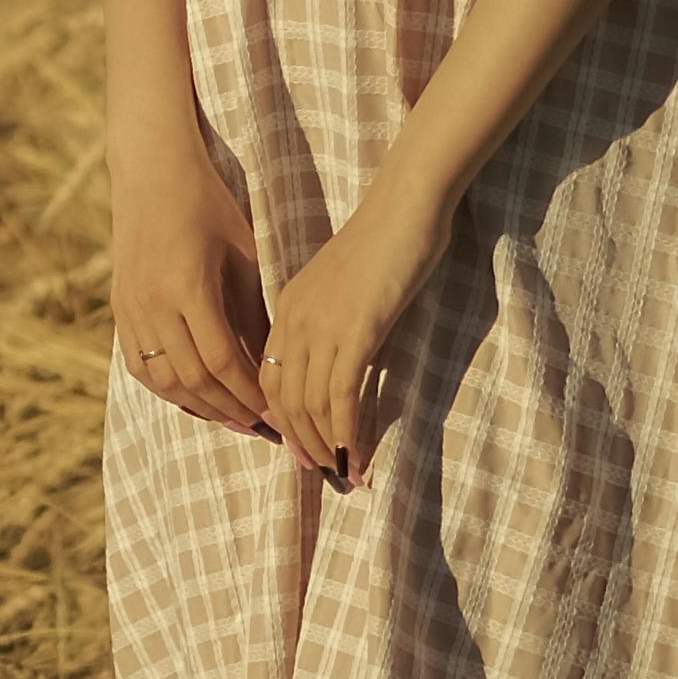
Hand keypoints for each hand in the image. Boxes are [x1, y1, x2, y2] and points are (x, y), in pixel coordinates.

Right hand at [111, 141, 268, 435]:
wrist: (151, 171)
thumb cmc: (208, 205)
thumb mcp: (242, 255)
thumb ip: (252, 312)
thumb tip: (272, 367)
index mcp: (188, 287)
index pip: (221, 362)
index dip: (249, 394)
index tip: (275, 412)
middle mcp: (153, 304)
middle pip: (192, 379)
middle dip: (229, 409)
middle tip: (260, 428)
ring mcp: (130, 308)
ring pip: (162, 379)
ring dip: (199, 406)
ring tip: (231, 419)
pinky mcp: (120, 308)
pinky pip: (140, 365)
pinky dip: (168, 389)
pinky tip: (192, 398)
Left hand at [258, 177, 454, 487]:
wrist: (406, 207)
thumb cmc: (386, 241)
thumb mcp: (345, 287)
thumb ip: (334, 322)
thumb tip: (343, 363)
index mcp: (288, 309)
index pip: (271, 378)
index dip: (283, 420)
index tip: (302, 447)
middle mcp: (295, 321)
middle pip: (284, 399)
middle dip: (302, 442)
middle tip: (322, 471)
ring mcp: (323, 326)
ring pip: (310, 404)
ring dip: (326, 444)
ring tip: (342, 471)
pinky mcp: (357, 331)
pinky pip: (341, 395)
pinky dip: (347, 431)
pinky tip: (357, 454)